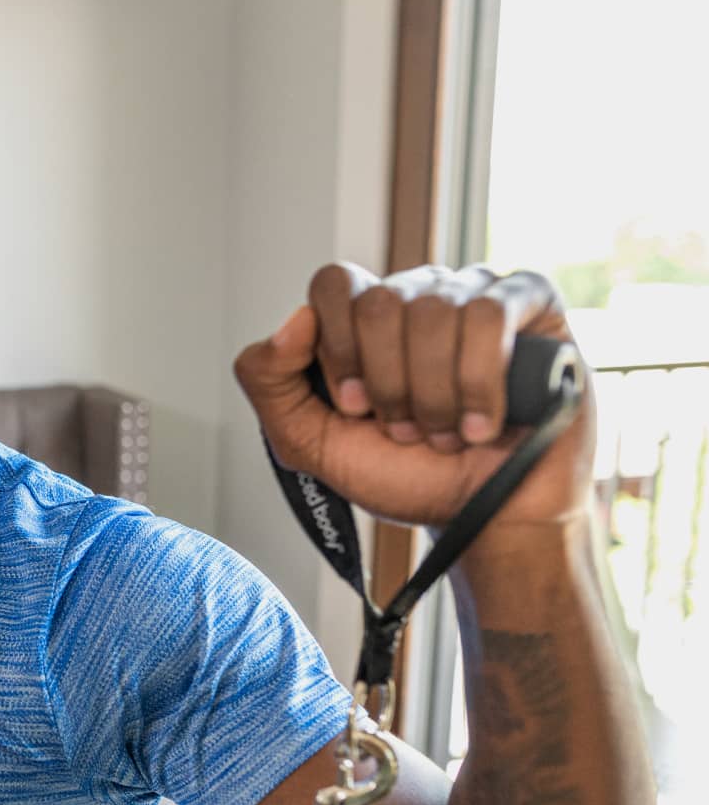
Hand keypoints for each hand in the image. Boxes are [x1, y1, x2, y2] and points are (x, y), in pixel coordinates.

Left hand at [233, 262, 594, 529]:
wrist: (483, 519)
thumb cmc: (406, 475)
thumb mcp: (310, 443)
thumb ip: (270, 382)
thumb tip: (294, 320)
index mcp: (366, 316)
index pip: (335, 285)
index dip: (338, 350)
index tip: (354, 408)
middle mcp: (420, 293)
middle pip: (379, 302)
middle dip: (387, 384)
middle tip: (404, 430)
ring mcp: (477, 293)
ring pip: (433, 311)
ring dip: (433, 395)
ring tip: (445, 434)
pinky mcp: (533, 304)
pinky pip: (490, 314)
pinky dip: (479, 383)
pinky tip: (483, 425)